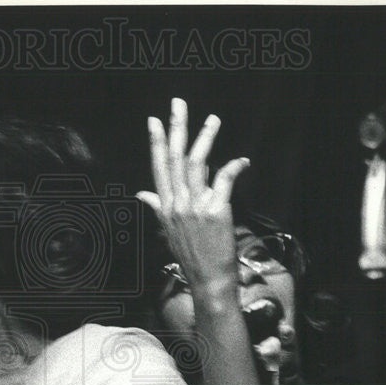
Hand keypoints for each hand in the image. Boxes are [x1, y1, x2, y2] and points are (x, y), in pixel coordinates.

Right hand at [136, 98, 250, 292]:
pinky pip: (224, 179)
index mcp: (165, 207)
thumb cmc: (192, 257)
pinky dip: (234, 167)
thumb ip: (157, 209)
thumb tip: (142, 193)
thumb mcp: (169, 231)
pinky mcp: (216, 210)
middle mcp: (176, 204)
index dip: (156, 142)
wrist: (208, 280)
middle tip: (178, 103)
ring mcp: (194, 207)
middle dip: (177, 127)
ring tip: (213, 119)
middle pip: (174, 158)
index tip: (154, 120)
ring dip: (206, 138)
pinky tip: (243, 160)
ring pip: (197, 163)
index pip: (158, 168)